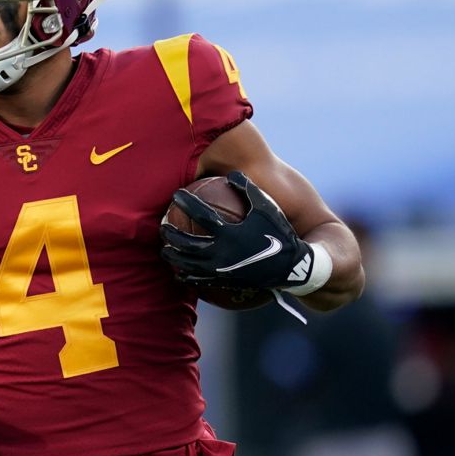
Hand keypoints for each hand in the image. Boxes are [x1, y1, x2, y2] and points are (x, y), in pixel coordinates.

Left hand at [160, 170, 314, 288]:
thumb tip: (232, 173)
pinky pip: (198, 281)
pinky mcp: (223, 282)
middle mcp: (221, 252)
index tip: (176, 194)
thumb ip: (248, 189)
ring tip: (165, 249)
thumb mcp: (266, 208)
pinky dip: (186, 276)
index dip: (186, 202)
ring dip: (172, 255)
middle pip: (185, 242)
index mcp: (229, 232)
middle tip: (162, 223)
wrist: (292, 268)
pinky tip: (179, 273)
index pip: (200, 214)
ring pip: (187, 264)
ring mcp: (220, 270)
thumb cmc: (279, 234)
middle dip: (170, 232)